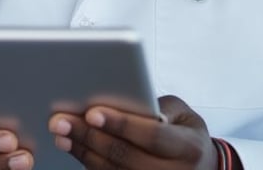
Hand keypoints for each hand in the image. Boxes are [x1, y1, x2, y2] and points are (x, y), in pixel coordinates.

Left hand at [47, 95, 220, 169]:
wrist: (201, 168)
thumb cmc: (185, 132)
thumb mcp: (181, 113)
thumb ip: (156, 106)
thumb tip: (123, 100)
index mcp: (188, 148)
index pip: (151, 135)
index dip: (121, 124)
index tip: (92, 112)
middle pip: (126, 155)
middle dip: (90, 136)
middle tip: (61, 121)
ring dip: (83, 152)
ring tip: (61, 134)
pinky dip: (90, 164)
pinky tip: (75, 149)